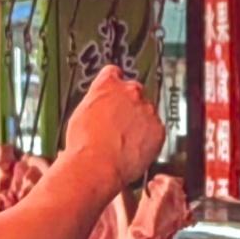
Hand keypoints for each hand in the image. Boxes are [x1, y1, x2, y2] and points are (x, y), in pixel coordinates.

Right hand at [64, 64, 164, 187]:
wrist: (97, 165)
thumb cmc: (85, 144)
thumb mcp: (80, 114)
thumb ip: (96, 103)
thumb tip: (98, 109)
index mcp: (107, 84)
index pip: (114, 73)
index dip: (113, 84)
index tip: (113, 93)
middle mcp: (130, 92)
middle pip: (134, 92)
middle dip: (128, 106)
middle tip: (118, 124)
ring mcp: (147, 110)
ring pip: (147, 112)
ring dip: (139, 122)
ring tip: (124, 141)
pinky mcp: (158, 129)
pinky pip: (156, 130)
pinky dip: (149, 138)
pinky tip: (134, 148)